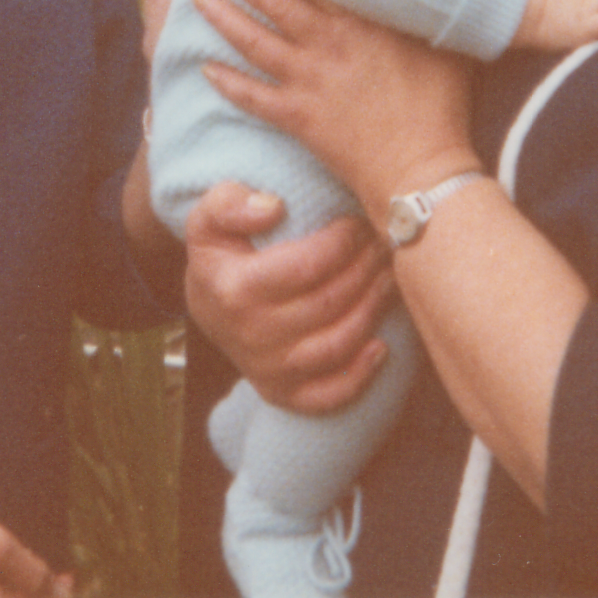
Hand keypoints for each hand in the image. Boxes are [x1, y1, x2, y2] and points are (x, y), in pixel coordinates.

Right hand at [184, 182, 391, 414]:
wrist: (209, 307)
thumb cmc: (221, 254)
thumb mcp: (208, 217)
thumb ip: (228, 203)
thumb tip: (272, 208)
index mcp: (235, 290)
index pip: (306, 266)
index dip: (342, 242)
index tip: (359, 221)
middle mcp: (252, 336)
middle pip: (328, 303)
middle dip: (366, 268)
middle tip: (385, 242)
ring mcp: (269, 370)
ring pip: (337, 343)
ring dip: (372, 308)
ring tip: (389, 276)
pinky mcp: (284, 394)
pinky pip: (328, 394)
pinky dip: (360, 375)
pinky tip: (383, 345)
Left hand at [194, 0, 477, 219]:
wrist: (422, 169)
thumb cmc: (442, 104)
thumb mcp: (447, 41)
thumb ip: (433, 3)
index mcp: (360, 19)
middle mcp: (326, 42)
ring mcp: (308, 80)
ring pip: (253, 40)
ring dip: (222, 15)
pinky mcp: (298, 117)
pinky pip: (252, 96)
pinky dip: (227, 82)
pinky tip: (204, 67)